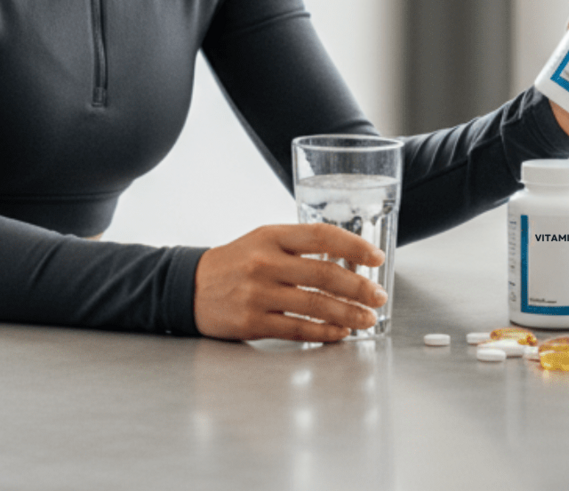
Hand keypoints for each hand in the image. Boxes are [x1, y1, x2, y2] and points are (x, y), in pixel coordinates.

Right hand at [193, 223, 386, 341]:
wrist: (189, 287)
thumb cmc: (234, 263)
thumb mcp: (262, 241)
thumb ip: (298, 247)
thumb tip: (346, 259)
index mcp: (270, 235)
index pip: (320, 235)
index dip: (354, 245)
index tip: (376, 258)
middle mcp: (264, 262)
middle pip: (323, 273)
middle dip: (359, 287)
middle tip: (378, 296)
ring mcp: (257, 293)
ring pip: (315, 304)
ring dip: (348, 313)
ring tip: (366, 318)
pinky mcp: (252, 322)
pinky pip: (297, 328)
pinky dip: (324, 332)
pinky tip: (339, 333)